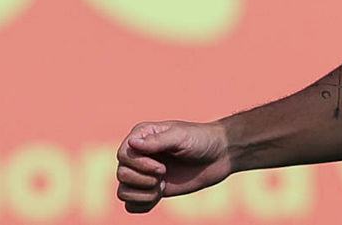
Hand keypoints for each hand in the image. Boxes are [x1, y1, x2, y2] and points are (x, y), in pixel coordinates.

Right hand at [115, 120, 232, 213]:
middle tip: (164, 174)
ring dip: (143, 194)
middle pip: (121, 175)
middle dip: (143, 179)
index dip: (139, 165)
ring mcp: (143, 173)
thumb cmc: (202, 140)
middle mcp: (138, 154)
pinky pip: (131, 205)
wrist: (220, 155)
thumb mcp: (181, 137)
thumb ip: (158, 141)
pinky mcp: (150, 189)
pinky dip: (142, 205)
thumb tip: (132, 143)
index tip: (162, 167)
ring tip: (162, 186)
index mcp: (141, 136)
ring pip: (123, 192)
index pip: (123, 155)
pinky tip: (159, 196)